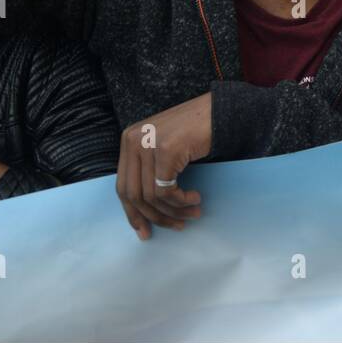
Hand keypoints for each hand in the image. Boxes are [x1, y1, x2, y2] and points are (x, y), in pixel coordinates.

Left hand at [116, 93, 208, 239]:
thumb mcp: (162, 146)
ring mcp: (148, 144)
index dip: (132, 213)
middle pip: (134, 194)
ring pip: (152, 196)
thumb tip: (145, 208)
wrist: (218, 110)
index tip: (144, 231)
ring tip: (193, 213)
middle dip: (154, 217)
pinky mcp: (165, 151)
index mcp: (129, 140)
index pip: (123, 186)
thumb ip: (148, 168)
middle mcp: (133, 141)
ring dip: (174, 211)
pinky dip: (181, 201)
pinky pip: (166, 190)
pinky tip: (195, 198)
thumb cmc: (195, 130)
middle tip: (175, 226)